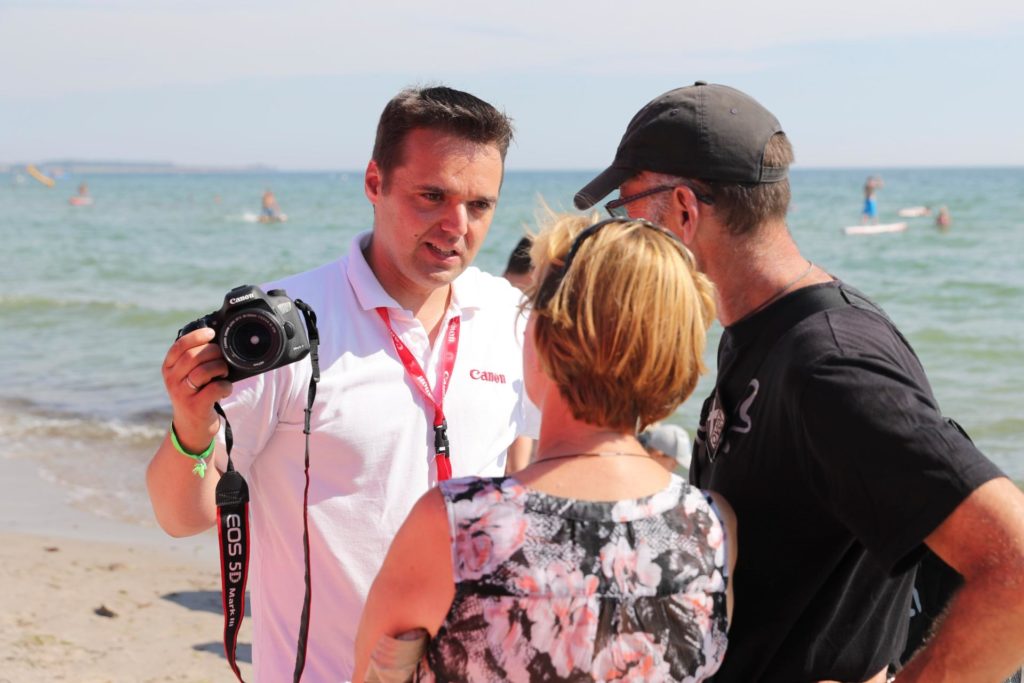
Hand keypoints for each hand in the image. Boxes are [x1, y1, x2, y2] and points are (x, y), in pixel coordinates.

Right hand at [162, 327, 231, 447]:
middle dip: (214, 353)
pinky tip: (225, 389)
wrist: (191, 428)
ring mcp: (182, 394)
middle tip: (222, 359)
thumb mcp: (188, 376)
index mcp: (169, 368)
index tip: (211, 333)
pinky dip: (225, 386)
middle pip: (194, 356)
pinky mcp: (195, 407)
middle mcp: (172, 380)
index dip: (196, 336)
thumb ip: (196, 359)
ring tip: (223, 374)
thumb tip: (217, 339)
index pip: (179, 346)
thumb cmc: (196, 395)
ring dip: (220, 369)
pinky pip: (214, 388)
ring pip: (204, 371)